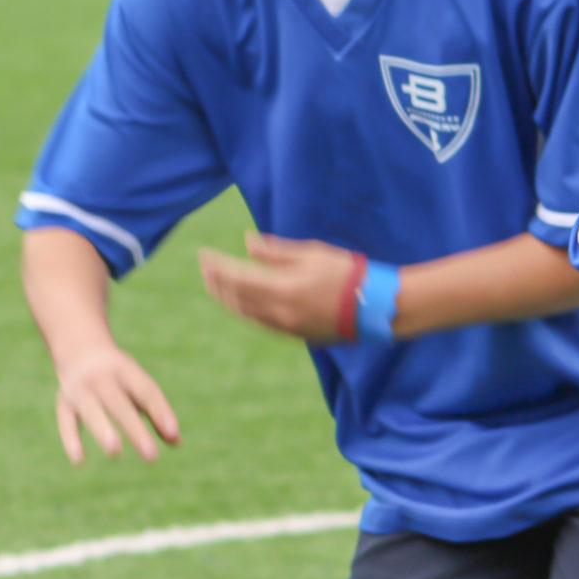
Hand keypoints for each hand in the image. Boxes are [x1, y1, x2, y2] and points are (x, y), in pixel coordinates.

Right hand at [52, 344, 180, 464]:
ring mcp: (80, 389)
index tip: (173, 434)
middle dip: (134, 428)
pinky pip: (66, 421)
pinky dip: (71, 439)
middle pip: (118, 403)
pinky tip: (79, 461)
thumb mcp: (138, 386)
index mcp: (125, 370)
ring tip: (115, 451)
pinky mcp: (64, 403)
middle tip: (152, 456)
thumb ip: (157, 412)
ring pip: (91, 409)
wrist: (79, 350)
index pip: (145, 390)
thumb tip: (176, 442)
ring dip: (102, 428)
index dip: (159, 411)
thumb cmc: (119, 377)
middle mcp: (101, 377)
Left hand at [200, 233, 363, 342]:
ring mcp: (287, 327)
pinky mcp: (295, 335)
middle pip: (236, 298)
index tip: (203, 254)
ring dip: (227, 298)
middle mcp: (280, 312)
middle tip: (204, 268)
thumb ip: (275, 251)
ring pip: (246, 314)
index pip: (237, 277)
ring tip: (215, 284)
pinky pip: (260, 322)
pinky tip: (240, 301)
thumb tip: (246, 242)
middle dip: (215, 283)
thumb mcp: (310, 253)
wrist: (375, 307)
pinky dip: (245, 310)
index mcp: (283, 288)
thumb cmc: (345, 273)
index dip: (217, 266)